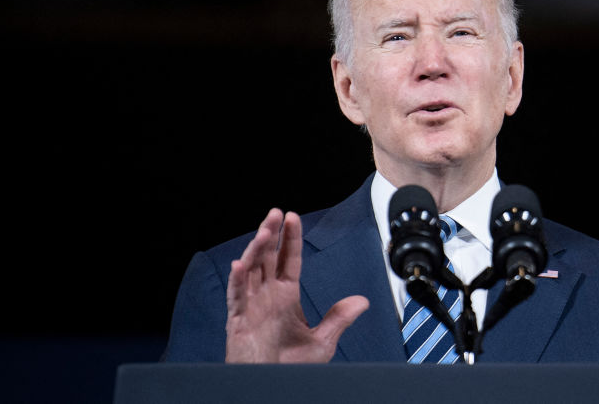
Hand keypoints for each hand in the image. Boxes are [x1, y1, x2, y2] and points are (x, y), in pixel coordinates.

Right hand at [225, 208, 369, 362]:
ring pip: (250, 270)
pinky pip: (236, 297)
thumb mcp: (322, 341)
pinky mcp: (238, 321)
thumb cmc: (291, 367)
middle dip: (270, 234)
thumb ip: (339, 318)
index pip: (288, 260)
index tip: (293, 217)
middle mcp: (267, 296)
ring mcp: (252, 306)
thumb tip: (362, 301)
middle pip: (267, 258)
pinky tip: (240, 265)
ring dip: (255, 250)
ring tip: (264, 232)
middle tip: (275, 213)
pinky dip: (237, 281)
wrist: (273, 385)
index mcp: (286, 296)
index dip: (290, 238)